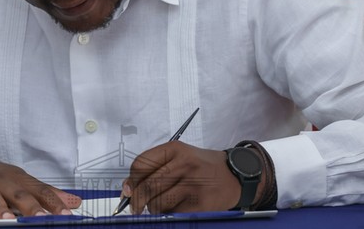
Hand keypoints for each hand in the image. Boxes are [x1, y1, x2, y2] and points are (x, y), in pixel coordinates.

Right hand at [0, 148, 81, 221]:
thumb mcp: (19, 181)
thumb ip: (46, 193)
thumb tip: (74, 202)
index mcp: (19, 179)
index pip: (40, 190)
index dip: (54, 202)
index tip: (68, 214)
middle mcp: (3, 181)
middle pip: (19, 194)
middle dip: (32, 207)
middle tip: (43, 219)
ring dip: (1, 208)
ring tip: (10, 221)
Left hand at [121, 141, 242, 213]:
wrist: (235, 175)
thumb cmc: (202, 167)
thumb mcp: (180, 158)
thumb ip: (154, 168)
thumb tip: (128, 188)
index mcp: (175, 149)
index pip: (141, 164)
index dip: (130, 181)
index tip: (128, 191)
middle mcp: (184, 164)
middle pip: (147, 186)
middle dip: (137, 201)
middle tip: (137, 207)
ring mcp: (193, 183)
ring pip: (158, 203)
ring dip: (154, 209)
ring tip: (162, 205)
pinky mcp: (201, 203)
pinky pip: (173, 213)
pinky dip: (169, 214)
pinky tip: (176, 208)